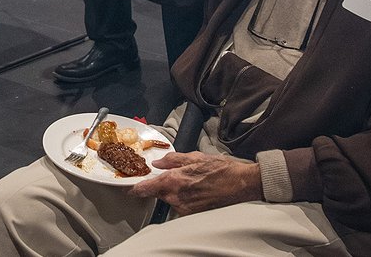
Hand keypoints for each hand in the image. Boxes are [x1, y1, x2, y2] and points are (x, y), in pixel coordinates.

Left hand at [127, 151, 262, 215]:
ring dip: (173, 191)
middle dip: (161, 184)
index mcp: (174, 181)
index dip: (135, 188)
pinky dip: (182, 197)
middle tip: (174, 175)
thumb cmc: (221, 169)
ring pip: (169, 199)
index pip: (145, 189)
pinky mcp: (192, 214)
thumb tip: (158, 163)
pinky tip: (195, 189)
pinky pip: (180, 205)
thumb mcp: (195, 157)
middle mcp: (176, 197)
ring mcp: (184, 208)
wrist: (241, 185)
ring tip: (191, 180)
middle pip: (158, 193)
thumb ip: (172, 160)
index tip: (130, 187)